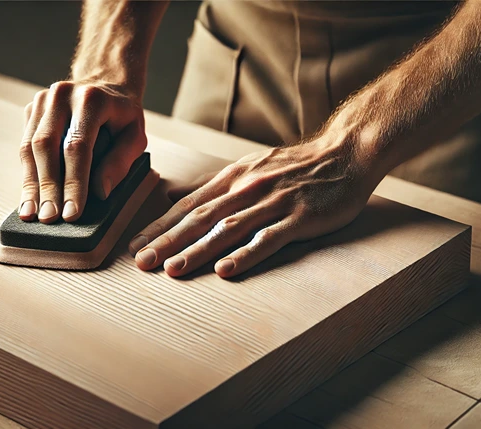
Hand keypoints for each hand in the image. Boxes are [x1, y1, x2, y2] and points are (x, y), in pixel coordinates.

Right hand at [18, 81, 146, 222]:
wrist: (105, 82)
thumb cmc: (122, 116)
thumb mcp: (135, 136)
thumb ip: (121, 162)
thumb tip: (100, 192)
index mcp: (92, 99)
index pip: (78, 146)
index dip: (73, 182)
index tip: (72, 213)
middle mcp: (62, 95)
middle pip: (47, 146)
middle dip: (48, 186)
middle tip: (49, 218)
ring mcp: (43, 100)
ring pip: (30, 146)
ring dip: (31, 184)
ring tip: (31, 214)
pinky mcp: (31, 109)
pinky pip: (25, 145)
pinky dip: (27, 174)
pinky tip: (29, 198)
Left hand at [128, 137, 381, 277]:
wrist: (345, 153)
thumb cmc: (295, 166)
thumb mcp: (249, 169)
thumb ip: (214, 187)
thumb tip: (175, 198)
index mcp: (232, 179)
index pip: (188, 206)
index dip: (160, 226)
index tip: (135, 245)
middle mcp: (246, 189)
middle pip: (200, 219)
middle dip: (168, 242)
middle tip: (141, 262)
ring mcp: (272, 203)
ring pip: (228, 229)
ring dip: (198, 250)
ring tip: (172, 270)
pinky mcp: (299, 217)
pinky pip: (268, 238)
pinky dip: (246, 254)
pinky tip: (226, 270)